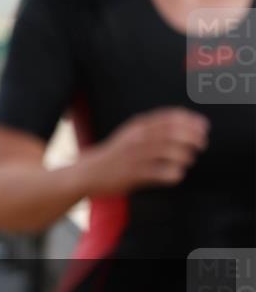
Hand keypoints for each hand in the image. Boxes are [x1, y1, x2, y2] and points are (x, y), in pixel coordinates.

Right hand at [81, 107, 208, 195]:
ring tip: (188, 159)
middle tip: (202, 143)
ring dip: (185, 155)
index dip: (190, 120)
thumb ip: (153, 128)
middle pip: (172, 133)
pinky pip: (160, 173)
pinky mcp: (134, 174)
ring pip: (169, 151)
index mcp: (137, 126)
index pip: (168, 117)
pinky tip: (177, 174)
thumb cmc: (115, 154)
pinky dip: (173, 174)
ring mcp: (135, 156)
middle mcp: (137, 139)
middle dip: (192, 137)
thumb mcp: (131, 133)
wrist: (88, 172)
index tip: (203, 126)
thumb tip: (185, 124)